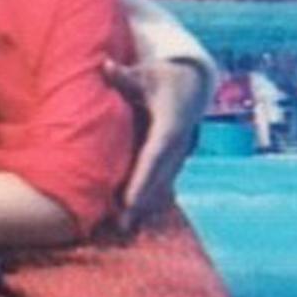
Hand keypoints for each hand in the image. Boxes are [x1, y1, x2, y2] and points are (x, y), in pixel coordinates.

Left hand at [103, 58, 207, 232]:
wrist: (191, 85)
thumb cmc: (160, 78)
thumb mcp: (145, 74)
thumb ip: (125, 76)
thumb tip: (106, 66)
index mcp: (170, 126)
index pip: (154, 157)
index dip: (142, 180)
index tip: (128, 201)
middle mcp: (177, 146)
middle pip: (158, 179)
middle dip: (141, 203)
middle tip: (121, 226)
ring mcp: (178, 156)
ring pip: (162, 186)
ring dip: (145, 209)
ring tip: (123, 230)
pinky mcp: (174, 162)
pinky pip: (162, 185)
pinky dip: (149, 202)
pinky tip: (134, 221)